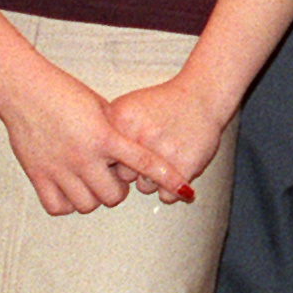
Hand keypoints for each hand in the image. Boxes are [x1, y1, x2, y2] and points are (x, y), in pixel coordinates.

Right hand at [0, 61, 184, 215]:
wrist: (24, 89)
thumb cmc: (64, 93)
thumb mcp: (101, 108)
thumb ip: (117, 132)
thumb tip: (132, 154)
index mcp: (104, 136)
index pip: (144, 164)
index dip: (167, 178)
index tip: (184, 190)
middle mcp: (83, 157)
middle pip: (114, 196)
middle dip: (118, 189)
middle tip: (113, 174)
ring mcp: (59, 169)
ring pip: (88, 205)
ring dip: (94, 196)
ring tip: (91, 179)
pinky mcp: (37, 175)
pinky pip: (58, 206)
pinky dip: (68, 203)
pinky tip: (71, 187)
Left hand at [106, 73, 229, 198]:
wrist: (202, 95)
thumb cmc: (163, 103)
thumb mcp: (128, 107)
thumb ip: (107, 131)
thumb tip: (89, 161)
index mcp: (119, 121)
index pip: (103, 159)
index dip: (116, 157)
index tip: (127, 148)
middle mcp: (138, 138)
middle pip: (122, 176)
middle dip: (134, 169)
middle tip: (150, 153)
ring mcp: (162, 154)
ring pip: (145, 188)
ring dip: (154, 179)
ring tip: (166, 156)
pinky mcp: (184, 168)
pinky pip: (166, 197)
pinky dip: (172, 188)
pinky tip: (177, 168)